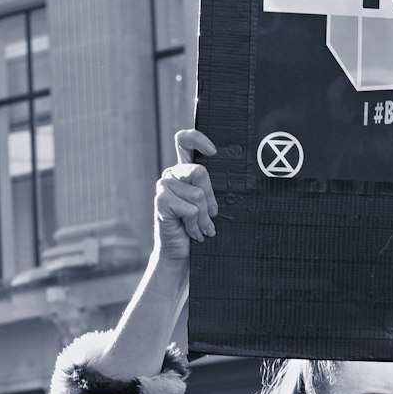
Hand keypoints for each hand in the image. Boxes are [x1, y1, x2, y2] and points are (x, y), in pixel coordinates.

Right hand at [154, 129, 217, 261]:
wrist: (180, 254)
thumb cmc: (198, 228)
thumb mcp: (209, 205)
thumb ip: (212, 189)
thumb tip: (232, 178)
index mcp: (184, 170)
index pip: (185, 140)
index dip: (198, 139)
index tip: (213, 152)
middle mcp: (172, 174)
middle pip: (200, 172)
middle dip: (211, 198)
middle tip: (211, 216)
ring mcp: (163, 186)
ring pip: (198, 195)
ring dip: (204, 217)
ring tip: (201, 228)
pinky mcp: (161, 201)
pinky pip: (190, 209)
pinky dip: (195, 225)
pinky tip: (191, 232)